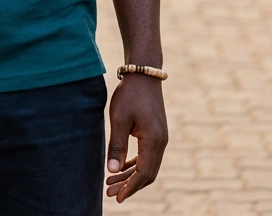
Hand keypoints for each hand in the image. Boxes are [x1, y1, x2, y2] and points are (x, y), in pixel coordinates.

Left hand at [105, 74, 167, 202]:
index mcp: (153, 141)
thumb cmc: (129, 94)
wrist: (143, 73)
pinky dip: (136, 165)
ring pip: (148, 166)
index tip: (116, 198)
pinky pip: (148, 156)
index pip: (143, 174)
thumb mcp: (119, 118)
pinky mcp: (157, 133)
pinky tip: (123, 168)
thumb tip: (112, 171)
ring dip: (132, 176)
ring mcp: (161, 137)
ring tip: (112, 183)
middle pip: (147, 174)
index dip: (130, 188)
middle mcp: (161, 142)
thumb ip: (117, 145)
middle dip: (129, 185)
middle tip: (110, 193)